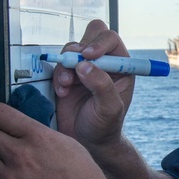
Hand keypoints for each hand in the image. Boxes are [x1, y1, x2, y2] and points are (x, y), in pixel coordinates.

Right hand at [52, 19, 134, 153]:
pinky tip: (63, 93)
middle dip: (78, 49)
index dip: (99, 43)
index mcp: (121, 66)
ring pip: (71, 50)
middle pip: (90, 36)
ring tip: (67, 86)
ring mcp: (84, 68)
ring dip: (66, 66)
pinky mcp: (67, 76)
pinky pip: (59, 65)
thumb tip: (85, 65)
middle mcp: (103, 63)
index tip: (88, 55)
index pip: (110, 39)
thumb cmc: (105, 127)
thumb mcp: (110, 108)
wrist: (87, 142)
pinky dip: (58, 76)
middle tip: (74, 65)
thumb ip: (102, 86)